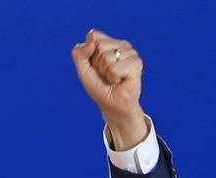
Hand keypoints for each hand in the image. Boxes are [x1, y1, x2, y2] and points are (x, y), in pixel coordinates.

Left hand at [71, 29, 147, 149]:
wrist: (112, 104)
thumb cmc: (99, 87)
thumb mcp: (82, 70)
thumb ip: (79, 54)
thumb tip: (92, 43)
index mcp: (108, 42)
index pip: (93, 35)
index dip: (88, 53)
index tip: (94, 66)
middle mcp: (121, 44)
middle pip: (99, 45)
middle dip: (97, 64)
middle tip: (105, 74)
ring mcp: (130, 52)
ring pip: (107, 57)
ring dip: (106, 72)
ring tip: (112, 78)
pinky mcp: (136, 63)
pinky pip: (115, 68)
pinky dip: (114, 78)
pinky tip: (120, 81)